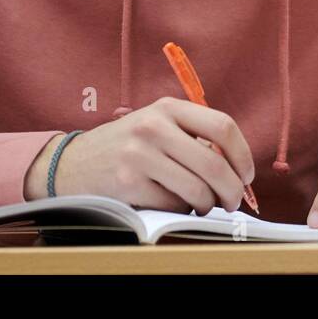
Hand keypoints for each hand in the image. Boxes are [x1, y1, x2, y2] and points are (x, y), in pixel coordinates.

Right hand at [23, 97, 254, 214]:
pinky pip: (172, 205)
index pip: (223, 127)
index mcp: (168, 108)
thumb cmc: (126, 147)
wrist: (70, 164)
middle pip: (214, 164)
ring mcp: (139, 156)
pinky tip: (170, 203)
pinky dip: (179, 210)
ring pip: (197, 190)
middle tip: (233, 202)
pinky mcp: (128, 184)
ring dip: (207, 205)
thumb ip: (193, 138)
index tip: (247, 175)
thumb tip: (237, 170)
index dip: (243, 155)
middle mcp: (154, 127)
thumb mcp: (156, 126)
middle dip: (232, 190)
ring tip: (202, 204)